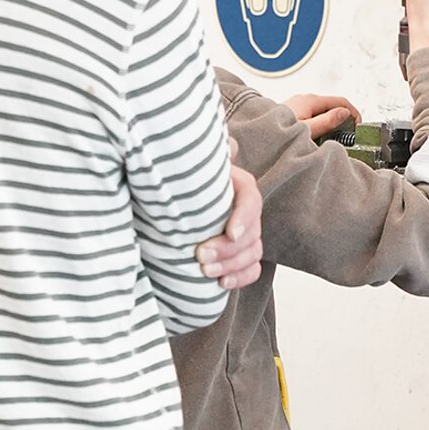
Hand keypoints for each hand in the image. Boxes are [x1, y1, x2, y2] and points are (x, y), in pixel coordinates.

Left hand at [197, 145, 262, 289]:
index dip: (243, 219)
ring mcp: (247, 235)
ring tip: (205, 271)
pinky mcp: (242, 256)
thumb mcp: (191, 168)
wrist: (175, 205)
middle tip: (200, 256)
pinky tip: (221, 283)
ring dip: (231, 265)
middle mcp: (246, 212)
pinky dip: (240, 278)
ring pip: (253, 253)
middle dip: (228, 249)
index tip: (229, 233)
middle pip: (252, 233)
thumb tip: (223, 146)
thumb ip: (200, 158)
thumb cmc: (184, 184)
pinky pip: (252, 270)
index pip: (251, 201)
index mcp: (239, 187)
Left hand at [283, 93, 360, 139]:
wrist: (255, 137)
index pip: (341, 101)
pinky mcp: (293, 114)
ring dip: (333, 123)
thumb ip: (327, 121)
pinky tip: (321, 137)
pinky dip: (322, 124)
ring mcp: (298, 105)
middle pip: (333, 106)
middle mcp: (304, 99)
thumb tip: (345, 113)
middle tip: (351, 135)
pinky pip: (314, 116)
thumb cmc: (276, 132)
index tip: (359, 127)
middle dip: (344, 118)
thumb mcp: (307, 129)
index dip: (354, 113)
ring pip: (323, 111)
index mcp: (310, 100)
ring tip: (337, 138)